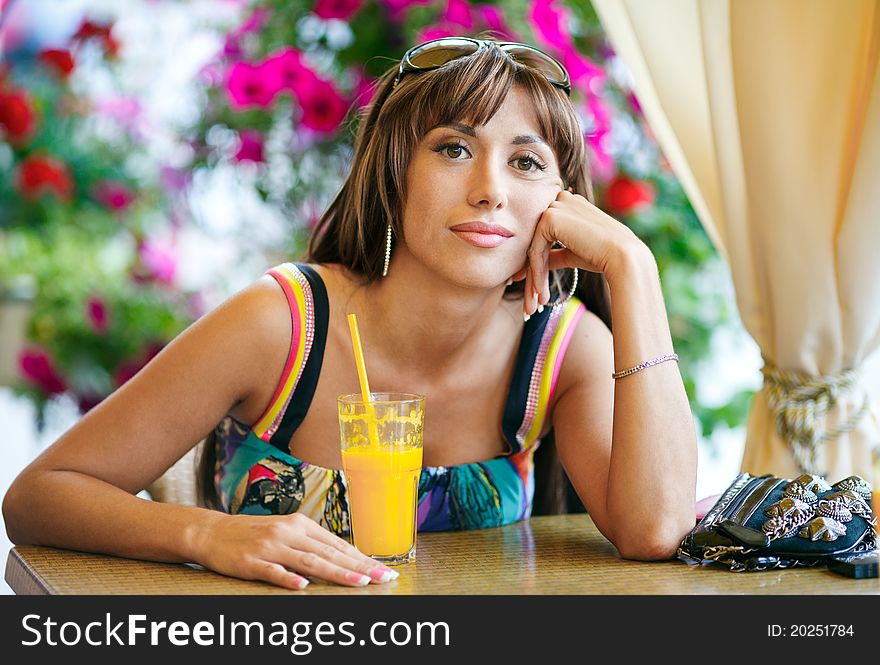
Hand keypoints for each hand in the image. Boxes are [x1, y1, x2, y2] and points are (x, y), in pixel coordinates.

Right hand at [194, 512, 396, 589]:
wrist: (211, 532)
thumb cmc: (252, 534)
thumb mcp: (286, 532)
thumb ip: (311, 544)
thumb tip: (342, 557)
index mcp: (300, 525)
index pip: (337, 544)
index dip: (361, 558)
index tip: (383, 570)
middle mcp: (289, 533)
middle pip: (330, 553)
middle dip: (359, 567)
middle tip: (382, 578)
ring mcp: (270, 547)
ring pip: (309, 562)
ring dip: (337, 573)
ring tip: (359, 583)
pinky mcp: (251, 562)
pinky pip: (273, 572)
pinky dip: (288, 578)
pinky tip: (303, 586)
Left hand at [513, 190, 645, 315]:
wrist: (623, 257)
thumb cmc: (603, 256)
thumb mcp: (573, 253)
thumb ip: (555, 254)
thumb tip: (536, 263)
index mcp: (570, 204)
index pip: (545, 234)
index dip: (537, 261)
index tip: (534, 287)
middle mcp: (562, 200)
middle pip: (537, 240)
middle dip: (533, 271)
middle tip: (531, 300)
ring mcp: (556, 207)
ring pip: (535, 247)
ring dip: (534, 276)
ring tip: (536, 302)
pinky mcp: (550, 218)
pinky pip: (536, 250)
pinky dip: (537, 272)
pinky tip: (540, 291)